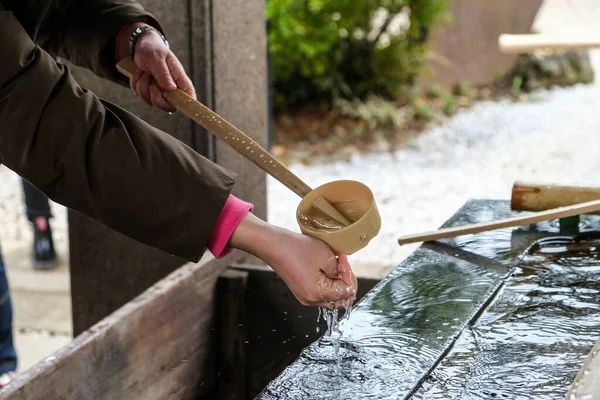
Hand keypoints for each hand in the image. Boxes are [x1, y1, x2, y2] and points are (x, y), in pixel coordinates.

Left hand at [116, 23, 195, 111]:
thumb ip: (163, 73)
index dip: (189, 105)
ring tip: (145, 72)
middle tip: (151, 83)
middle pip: (168, 106)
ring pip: (151, 101)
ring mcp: (160, 92)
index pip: (189, 94)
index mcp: (179, 78)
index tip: (185, 114)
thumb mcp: (157, 57)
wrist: (141, 47)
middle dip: (155, 97)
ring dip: (142, 86)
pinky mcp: (148, 92)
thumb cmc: (153, 49)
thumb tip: (171, 89)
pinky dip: (136, 84)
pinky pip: (140, 96)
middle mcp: (172, 88)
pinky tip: (140, 73)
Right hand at [230, 213, 357, 307]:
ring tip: (333, 264)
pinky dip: (327, 282)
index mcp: (318, 294)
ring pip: (331, 296)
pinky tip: (324, 268)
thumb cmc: (297, 249)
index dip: (349, 275)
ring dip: (336, 281)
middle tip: (342, 263)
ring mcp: (305, 297)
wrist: (274, 245)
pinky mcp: (301, 291)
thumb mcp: (326, 257)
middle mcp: (311, 300)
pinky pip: (320, 292)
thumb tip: (343, 278)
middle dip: (345, 281)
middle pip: (339, 299)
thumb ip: (340, 271)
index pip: (346, 292)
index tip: (343, 259)